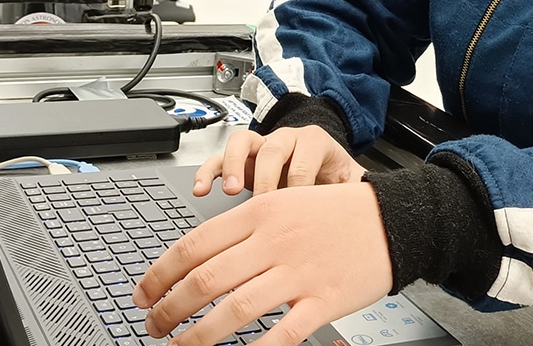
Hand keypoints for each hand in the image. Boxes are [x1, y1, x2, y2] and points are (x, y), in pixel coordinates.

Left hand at [133, 182, 392, 345]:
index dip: (161, 272)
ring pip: (234, 310)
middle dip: (169, 308)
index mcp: (262, 211)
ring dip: (197, 336)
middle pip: (207, 279)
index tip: (143, 291)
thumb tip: (199, 259)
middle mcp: (276, 239)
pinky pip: (280, 334)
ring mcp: (299, 272)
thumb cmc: (335, 211)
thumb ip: (245, 227)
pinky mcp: (323, 301)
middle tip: (152, 325)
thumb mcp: (286, 201)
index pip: (196, 243)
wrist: (390, 219)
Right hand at [194, 125, 365, 196]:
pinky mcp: (241, 159)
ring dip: (233, 165)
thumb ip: (358, 189)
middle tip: (263, 203)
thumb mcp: (348, 180)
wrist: (319, 161)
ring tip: (229, 189)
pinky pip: (220, 156)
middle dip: (266, 176)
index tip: (297, 211)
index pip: (306, 157)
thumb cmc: (332, 174)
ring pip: (242, 142)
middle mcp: (285, 139)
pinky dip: (209, 171)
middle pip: (273, 148)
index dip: (300, 183)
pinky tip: (200, 189)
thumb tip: (373, 202)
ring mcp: (261, 147)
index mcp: (314, 142)